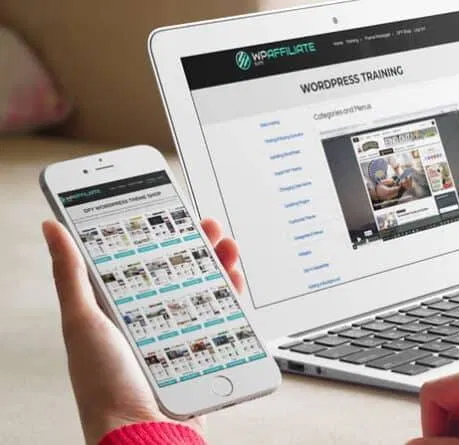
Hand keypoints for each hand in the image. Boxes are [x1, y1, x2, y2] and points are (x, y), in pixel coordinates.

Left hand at [43, 219, 243, 444]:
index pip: (138, 260)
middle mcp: (148, 319)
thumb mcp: (82, 320)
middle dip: (194, 243)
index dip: (154, 232)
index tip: (166, 209)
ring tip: (226, 245)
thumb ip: (70, 273)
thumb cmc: (104, 386)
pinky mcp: (202, 351)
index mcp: (116, 308)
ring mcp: (178, 334)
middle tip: (206, 224)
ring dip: (218, 263)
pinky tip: (233, 280)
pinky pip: (223, 317)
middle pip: (176, 270)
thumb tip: (52, 229)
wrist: (143, 432)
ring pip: (204, 289)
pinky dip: (232, 296)